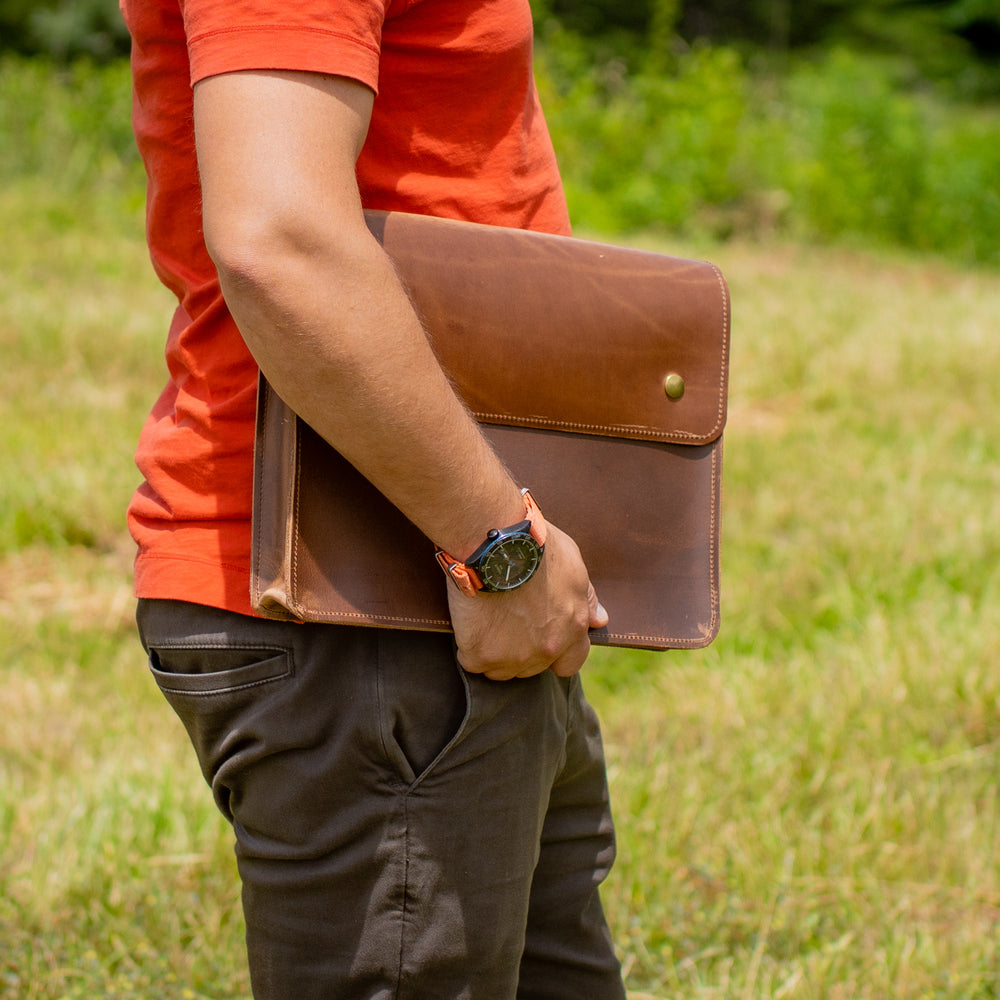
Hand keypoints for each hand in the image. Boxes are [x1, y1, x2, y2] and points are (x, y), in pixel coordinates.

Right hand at [447, 524, 608, 680]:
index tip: (538, 637)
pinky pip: (472, 663)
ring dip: (494, 653)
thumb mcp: (572, 565)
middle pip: (532, 668)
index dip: (554, 653)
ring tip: (486, 622)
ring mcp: (514, 656)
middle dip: (521, 650)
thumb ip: (586, 598)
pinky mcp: (482, 655)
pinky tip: (469, 624)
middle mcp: (547, 649)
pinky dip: (468, 647)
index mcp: (573, 628)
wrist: (494, 541)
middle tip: (505, 621)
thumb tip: (600, 621)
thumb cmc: (535, 547)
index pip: (569, 663)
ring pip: (501, 671)